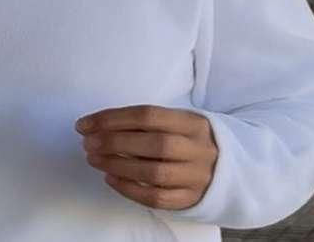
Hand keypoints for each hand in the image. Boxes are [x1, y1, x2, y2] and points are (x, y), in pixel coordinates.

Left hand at [75, 104, 217, 210]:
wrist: (228, 167)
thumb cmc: (188, 139)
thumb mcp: (177, 122)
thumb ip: (146, 122)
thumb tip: (98, 126)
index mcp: (193, 123)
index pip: (149, 115)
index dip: (113, 118)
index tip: (85, 124)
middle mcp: (198, 149)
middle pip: (154, 144)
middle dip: (114, 142)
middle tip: (88, 143)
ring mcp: (197, 177)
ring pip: (155, 173)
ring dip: (118, 165)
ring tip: (94, 159)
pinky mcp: (191, 199)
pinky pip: (157, 199)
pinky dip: (130, 189)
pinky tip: (110, 178)